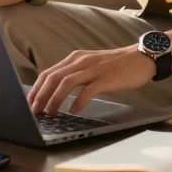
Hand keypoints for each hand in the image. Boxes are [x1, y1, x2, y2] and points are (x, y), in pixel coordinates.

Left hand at [27, 46, 155, 115]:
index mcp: (75, 58)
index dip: (36, 89)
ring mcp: (93, 69)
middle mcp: (81, 61)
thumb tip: (57, 90)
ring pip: (66, 83)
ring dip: (55, 100)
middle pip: (53, 78)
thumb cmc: (116, 65)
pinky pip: (87, 91)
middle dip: (41, 96)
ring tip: (50, 114)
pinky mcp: (106, 78)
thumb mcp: (91, 64)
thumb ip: (75, 73)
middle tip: (35, 112)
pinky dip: (78, 102)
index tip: (30, 103)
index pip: (48, 73)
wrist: (142, 57)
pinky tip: (73, 111)